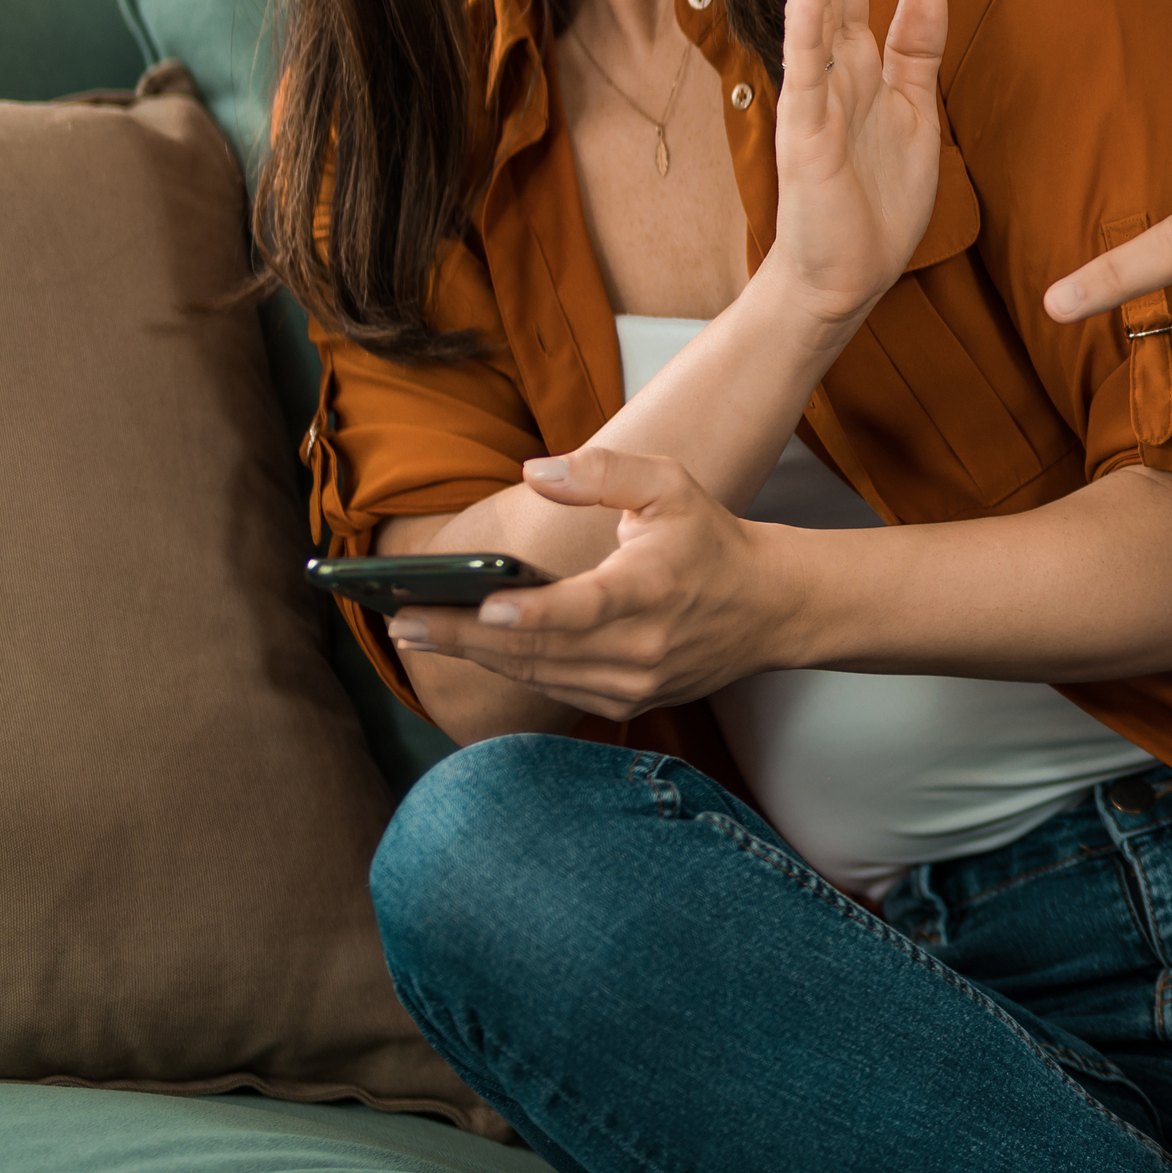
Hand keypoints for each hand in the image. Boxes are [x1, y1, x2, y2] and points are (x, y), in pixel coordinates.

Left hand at [387, 448, 792, 721]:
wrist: (770, 607)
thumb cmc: (713, 541)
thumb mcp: (670, 484)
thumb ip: (603, 471)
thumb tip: (535, 473)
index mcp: (652, 589)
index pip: (582, 608)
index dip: (528, 612)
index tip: (478, 605)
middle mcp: (643, 646)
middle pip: (539, 648)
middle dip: (464, 636)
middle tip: (401, 621)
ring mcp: (636, 682)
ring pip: (539, 674)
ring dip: (477, 655)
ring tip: (419, 632)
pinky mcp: (629, 701)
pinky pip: (555, 689)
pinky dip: (512, 669)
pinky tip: (474, 648)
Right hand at [768, 0, 948, 325]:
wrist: (845, 276)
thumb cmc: (876, 201)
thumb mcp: (916, 111)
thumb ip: (915, 48)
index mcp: (857, 63)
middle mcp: (829, 69)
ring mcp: (813, 97)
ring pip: (810, 9)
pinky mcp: (806, 133)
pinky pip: (806, 69)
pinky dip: (807, 22)